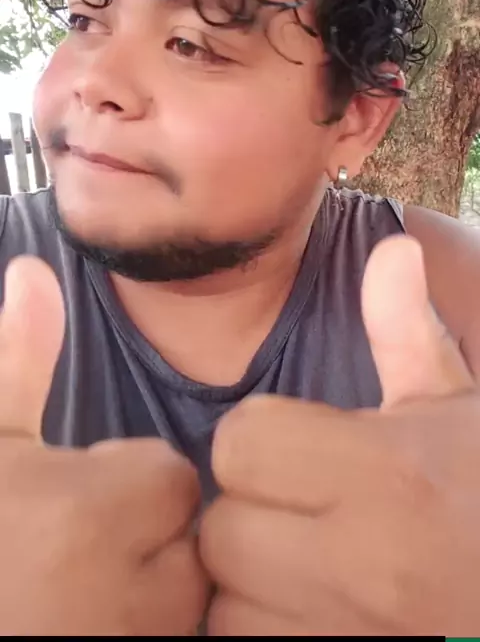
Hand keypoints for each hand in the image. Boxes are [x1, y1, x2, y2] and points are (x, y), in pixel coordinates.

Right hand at [0, 256, 207, 635]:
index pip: (171, 477)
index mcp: (85, 520)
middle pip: (189, 540)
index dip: (122, 484)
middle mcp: (129, 601)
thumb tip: (33, 270)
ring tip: (82, 591)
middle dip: (145, 538)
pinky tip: (95, 619)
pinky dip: (149, 626)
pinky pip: (183, 637)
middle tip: (74, 555)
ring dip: (151, 592)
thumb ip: (17, 361)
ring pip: (189, 600)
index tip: (72, 504)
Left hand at [200, 236, 478, 635]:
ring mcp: (353, 635)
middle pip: (222, 532)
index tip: (293, 445)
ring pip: (228, 607)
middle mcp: (367, 563)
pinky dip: (263, 631)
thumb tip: (392, 248)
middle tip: (296, 510)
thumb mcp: (458, 406)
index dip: (259, 439)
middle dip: (248, 514)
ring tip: (302, 565)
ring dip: (249, 584)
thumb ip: (408, 332)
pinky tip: (305, 606)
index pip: (242, 444)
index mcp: (390, 473)